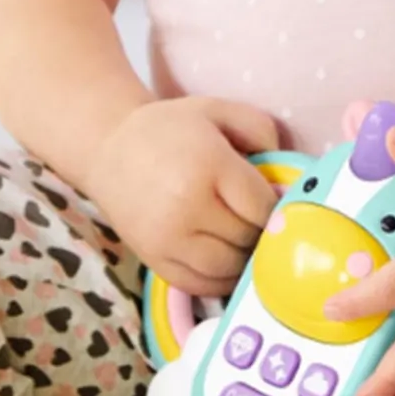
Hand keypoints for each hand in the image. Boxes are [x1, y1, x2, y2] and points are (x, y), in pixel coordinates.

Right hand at [85, 97, 279, 296]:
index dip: (279, 209)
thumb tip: (287, 172)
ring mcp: (168, 239)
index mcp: (208, 166)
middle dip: (264, 233)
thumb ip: (261, 130)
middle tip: (268, 223)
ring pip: (228, 267)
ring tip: (249, 241)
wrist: (108, 149)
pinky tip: (229, 262)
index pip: (262, 206)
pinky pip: (200, 285)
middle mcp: (187, 207)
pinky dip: (222, 280)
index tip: (282, 204)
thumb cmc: (171, 129)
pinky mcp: (153, 260)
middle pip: (248, 238)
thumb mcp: (218, 110)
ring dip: (246, 259)